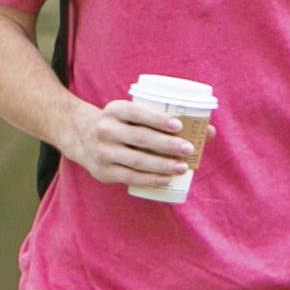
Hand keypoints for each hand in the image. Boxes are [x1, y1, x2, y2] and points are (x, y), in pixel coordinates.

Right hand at [59, 96, 194, 189]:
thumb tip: (209, 131)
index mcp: (115, 110)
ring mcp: (102, 152)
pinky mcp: (103, 172)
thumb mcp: (132, 114)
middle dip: (167, 145)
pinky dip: (150, 179)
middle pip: (140, 138)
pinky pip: (130, 177)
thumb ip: (163, 120)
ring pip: (137, 160)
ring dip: (162, 165)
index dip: (158, 119)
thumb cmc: (120, 124)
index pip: (137, 112)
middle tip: (188, 149)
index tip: (179, 125)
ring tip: (182, 166)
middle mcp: (105, 129)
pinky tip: (166, 179)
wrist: (80, 137)